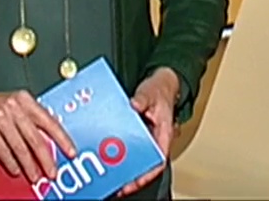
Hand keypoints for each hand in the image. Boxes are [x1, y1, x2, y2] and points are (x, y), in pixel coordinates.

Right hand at [0, 86, 77, 183]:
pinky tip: (15, 170)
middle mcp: (14, 106)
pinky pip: (3, 150)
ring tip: (34, 176)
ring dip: (29, 165)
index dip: (62, 138)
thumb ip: (29, 118)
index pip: (49, 121)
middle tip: (52, 171)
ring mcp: (0, 117)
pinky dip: (11, 162)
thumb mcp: (12, 104)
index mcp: (25, 100)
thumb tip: (48, 140)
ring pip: (21, 147)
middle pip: (36, 138)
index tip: (70, 151)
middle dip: (46, 158)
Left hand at [118, 68, 179, 196]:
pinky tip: (105, 156)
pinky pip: (126, 147)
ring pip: (134, 158)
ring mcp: (144, 139)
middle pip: (144, 165)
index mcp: (163, 135)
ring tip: (106, 176)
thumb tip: (134, 105)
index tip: (132, 183)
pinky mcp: (135, 135)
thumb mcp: (151, 92)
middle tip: (113, 185)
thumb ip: (143, 99)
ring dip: (121, 167)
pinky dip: (117, 153)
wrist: (160, 84)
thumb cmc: (159, 91)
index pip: (157, 162)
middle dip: (129, 178)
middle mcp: (155, 140)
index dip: (145, 176)